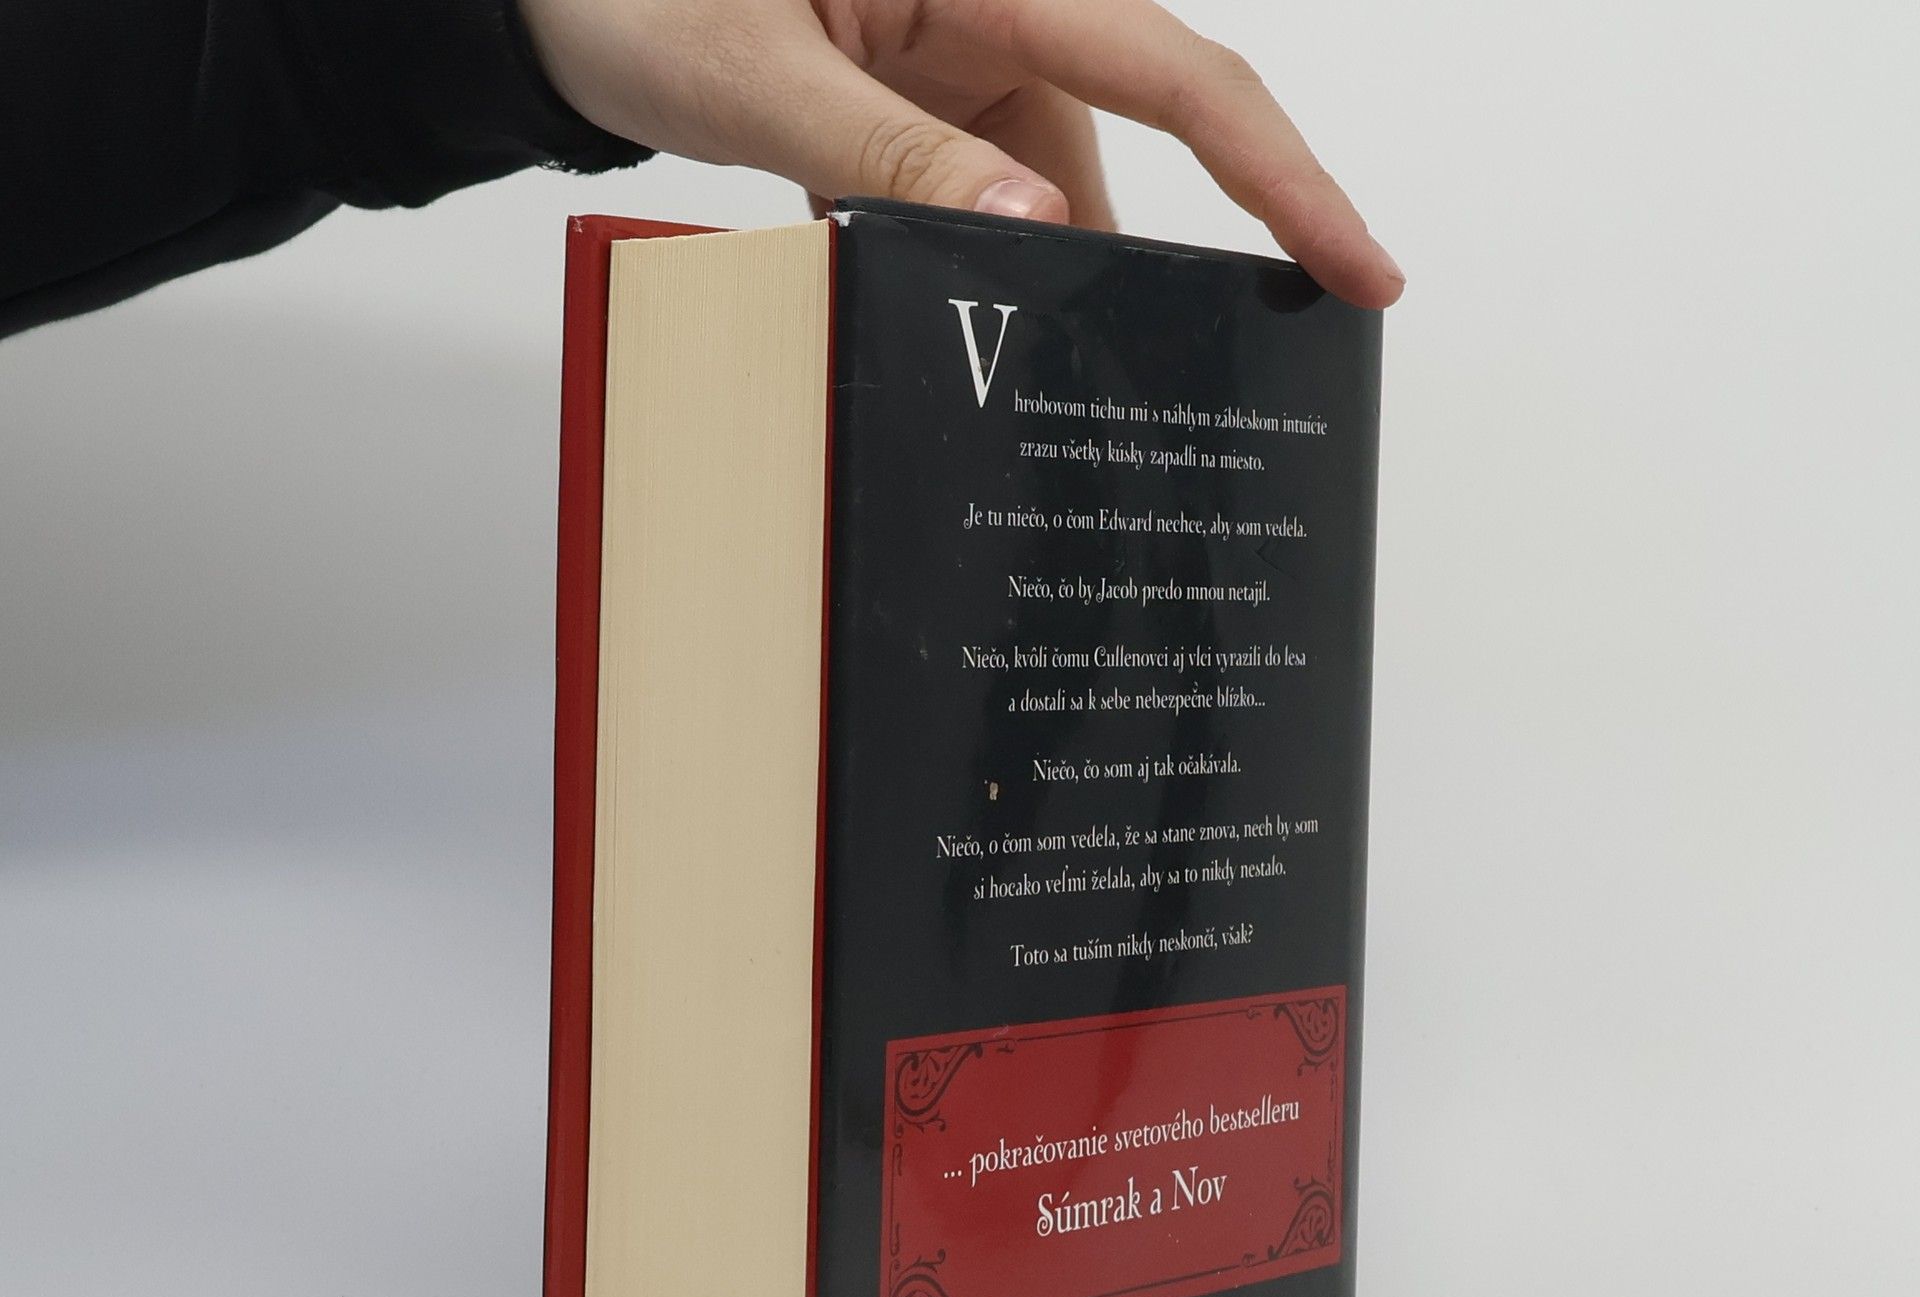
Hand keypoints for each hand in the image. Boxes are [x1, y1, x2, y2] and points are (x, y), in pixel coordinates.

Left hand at [519, 0, 1403, 307]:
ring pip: (1054, 188)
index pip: (1179, 73)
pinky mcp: (929, 100)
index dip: (1284, 174)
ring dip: (1024, 276)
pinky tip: (932, 307)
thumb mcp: (754, 79)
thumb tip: (1029, 234)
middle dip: (1132, 266)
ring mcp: (965, 58)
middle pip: (1133, 143)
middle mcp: (997, 5)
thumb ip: (887, 156)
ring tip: (986, 353)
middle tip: (1143, 385)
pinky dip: (970, 258)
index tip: (1358, 264)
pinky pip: (987, 191)